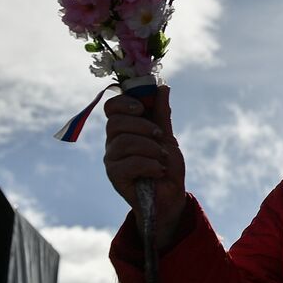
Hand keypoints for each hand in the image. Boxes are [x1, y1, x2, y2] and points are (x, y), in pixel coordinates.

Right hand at [103, 85, 186, 246]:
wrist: (170, 196)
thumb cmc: (166, 165)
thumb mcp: (167, 136)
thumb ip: (162, 113)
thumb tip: (162, 86)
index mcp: (125, 128)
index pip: (111, 107)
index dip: (124, 102)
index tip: (143, 108)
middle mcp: (114, 141)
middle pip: (116, 122)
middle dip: (144, 127)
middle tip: (160, 137)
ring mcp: (112, 159)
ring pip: (124, 142)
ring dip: (150, 148)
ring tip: (163, 158)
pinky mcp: (114, 176)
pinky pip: (128, 163)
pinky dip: (149, 165)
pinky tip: (158, 171)